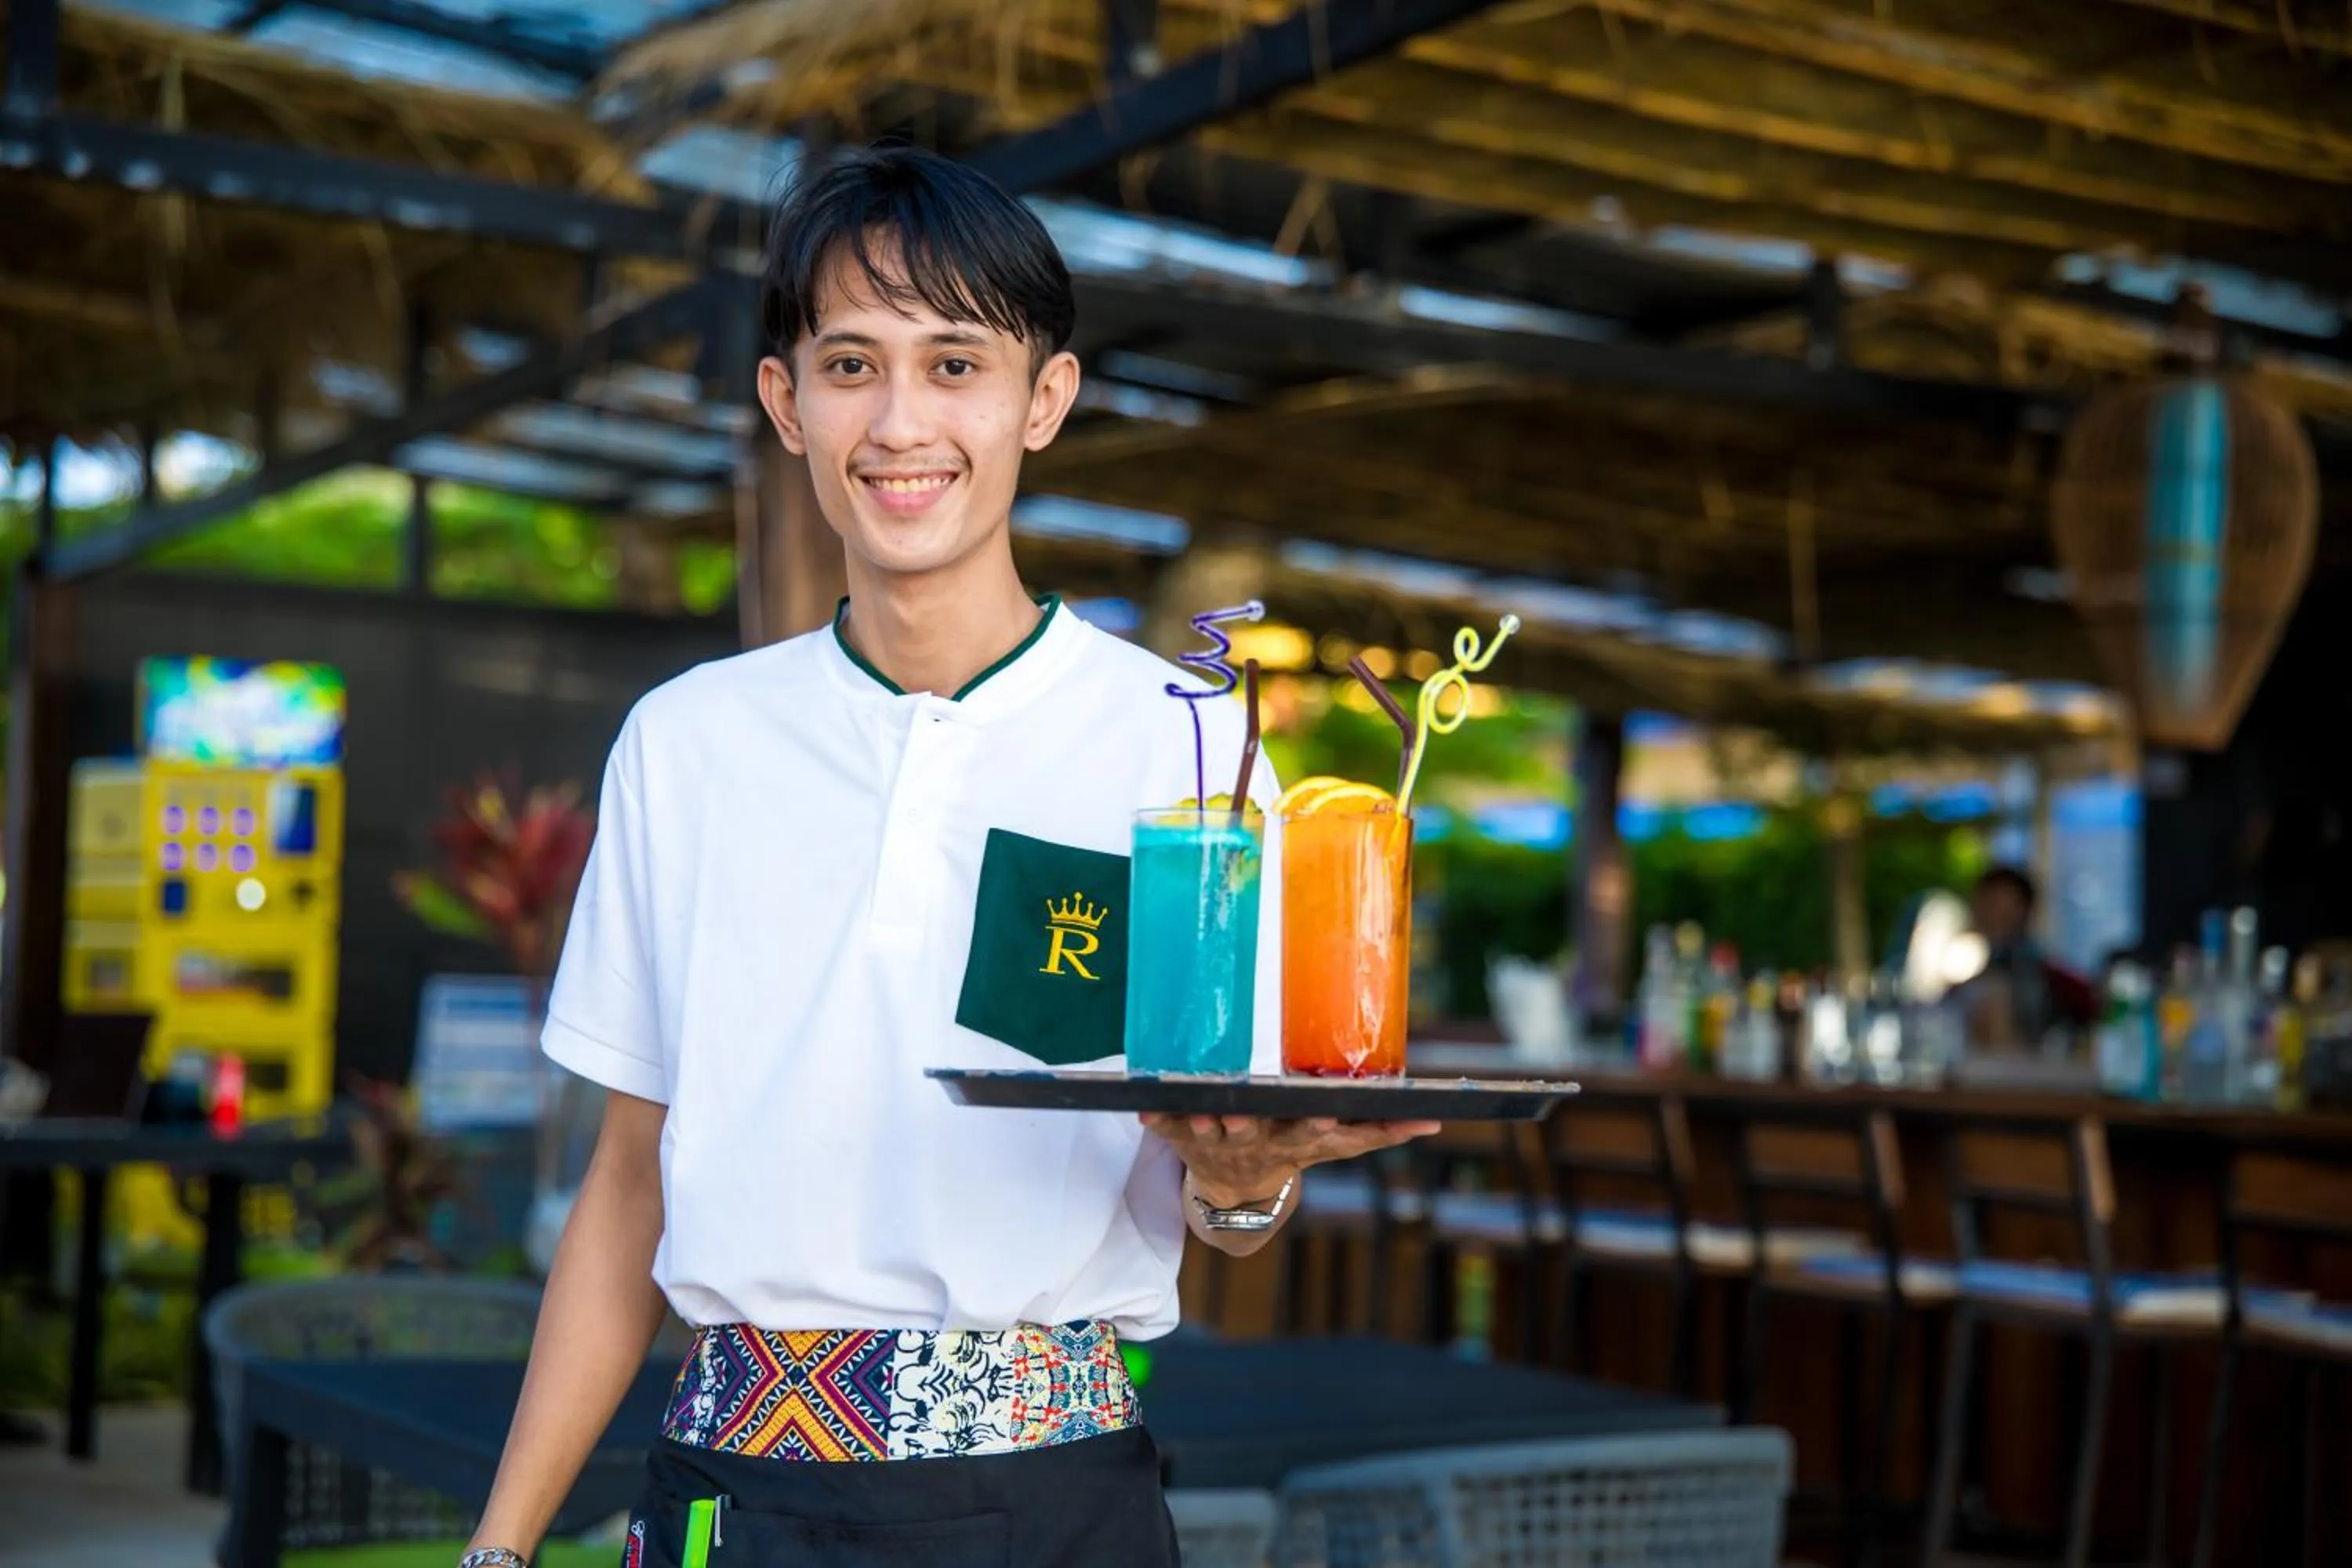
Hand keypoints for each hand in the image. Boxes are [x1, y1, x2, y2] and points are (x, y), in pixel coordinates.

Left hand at [1140, 1114, 1440, 1209]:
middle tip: (1244, 1115)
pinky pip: (1165, 1128)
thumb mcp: (1337, 1146)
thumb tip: (1435, 1120)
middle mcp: (1256, 1144)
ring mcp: (1218, 1143)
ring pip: (1209, 1131)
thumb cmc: (1292, 1148)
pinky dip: (1154, 1121)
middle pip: (1256, 1133)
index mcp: (1293, 1143)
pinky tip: (1141, 1108)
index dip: (1316, 1127)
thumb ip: (1381, 1131)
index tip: (1324, 1117)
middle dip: (1252, 1125)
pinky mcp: (1183, 1139)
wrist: (1236, 1195)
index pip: (1309, 1135)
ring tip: (1198, 1113)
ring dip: (1203, 1123)